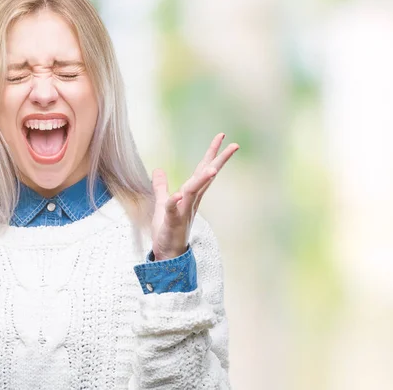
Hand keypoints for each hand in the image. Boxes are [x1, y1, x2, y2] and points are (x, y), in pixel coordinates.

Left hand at [151, 133, 238, 260]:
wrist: (167, 254)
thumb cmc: (167, 230)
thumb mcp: (161, 204)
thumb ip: (161, 187)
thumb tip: (159, 170)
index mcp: (190, 195)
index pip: (203, 170)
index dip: (211, 153)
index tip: (222, 137)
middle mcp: (190, 201)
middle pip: (205, 177)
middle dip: (218, 161)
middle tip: (233, 145)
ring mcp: (183, 211)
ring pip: (193, 192)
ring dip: (202, 181)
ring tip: (212, 169)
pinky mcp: (172, 222)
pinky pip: (172, 210)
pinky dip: (174, 202)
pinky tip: (177, 195)